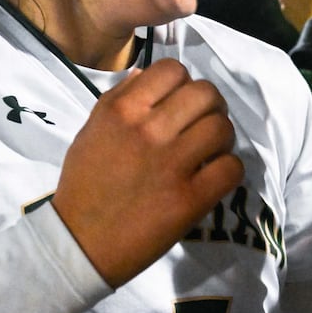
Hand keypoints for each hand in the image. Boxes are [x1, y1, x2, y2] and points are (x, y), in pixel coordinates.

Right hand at [53, 59, 242, 286]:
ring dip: (222, 137)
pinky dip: (228, 169)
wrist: (81, 242)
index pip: (173, 70)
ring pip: (222, 128)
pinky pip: (231, 167)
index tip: (181, 102)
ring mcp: (172, 164)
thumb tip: (146, 74)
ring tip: (210, 151)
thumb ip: (119, 99)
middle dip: (211, 106)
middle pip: (206, 94)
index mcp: (122, 111)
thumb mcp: (92, 131)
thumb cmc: (85, 185)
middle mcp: (149, 131)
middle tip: (203, 124)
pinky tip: (213, 176)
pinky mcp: (191, 198)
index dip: (184, 83)